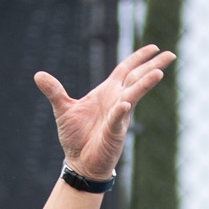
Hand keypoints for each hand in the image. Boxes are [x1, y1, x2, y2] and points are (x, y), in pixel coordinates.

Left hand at [33, 44, 172, 182]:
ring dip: (145, 84)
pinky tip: (125, 104)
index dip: (139, 57)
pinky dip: (120, 111)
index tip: (154, 47)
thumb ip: (54, 91)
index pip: (126, 69)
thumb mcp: (62, 109)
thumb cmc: (75, 136)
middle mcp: (118, 100)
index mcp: (108, 92)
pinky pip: (118, 119)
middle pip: (137, 78)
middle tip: (170, 54)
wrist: (79, 162)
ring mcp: (119, 116)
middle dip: (153, 66)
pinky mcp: (114, 132)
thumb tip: (38, 75)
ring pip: (133, 95)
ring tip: (158, 73)